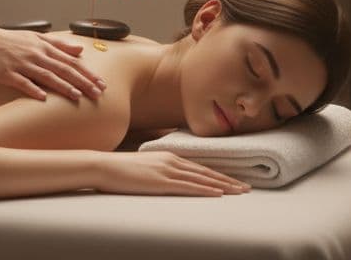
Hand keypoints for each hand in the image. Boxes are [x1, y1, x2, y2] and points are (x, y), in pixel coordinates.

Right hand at [0, 26, 106, 101]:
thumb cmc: (9, 40)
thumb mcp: (36, 38)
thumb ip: (59, 44)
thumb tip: (80, 50)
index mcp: (44, 47)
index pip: (71, 61)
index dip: (87, 73)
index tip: (101, 83)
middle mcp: (36, 54)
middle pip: (63, 69)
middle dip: (82, 82)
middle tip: (97, 93)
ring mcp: (21, 64)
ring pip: (46, 76)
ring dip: (63, 86)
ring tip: (77, 96)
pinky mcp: (7, 73)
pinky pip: (22, 82)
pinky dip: (33, 89)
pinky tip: (43, 97)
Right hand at [94, 151, 250, 196]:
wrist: (104, 166)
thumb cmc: (120, 169)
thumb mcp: (145, 166)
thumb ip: (159, 169)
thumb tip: (167, 176)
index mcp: (169, 157)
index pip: (200, 168)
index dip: (219, 175)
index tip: (234, 181)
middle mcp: (172, 161)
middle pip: (206, 172)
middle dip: (228, 181)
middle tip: (246, 188)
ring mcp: (167, 171)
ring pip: (202, 179)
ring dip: (223, 186)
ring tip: (239, 192)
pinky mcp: (161, 182)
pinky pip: (188, 187)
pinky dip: (205, 190)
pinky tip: (217, 193)